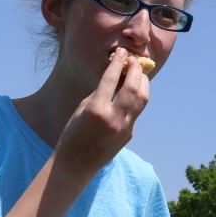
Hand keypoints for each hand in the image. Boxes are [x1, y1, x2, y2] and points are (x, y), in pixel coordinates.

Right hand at [54, 49, 149, 173]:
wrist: (76, 165)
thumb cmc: (73, 134)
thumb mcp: (82, 109)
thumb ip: (100, 93)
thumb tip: (117, 77)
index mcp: (97, 109)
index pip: (112, 79)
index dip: (118, 62)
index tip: (121, 51)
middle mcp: (114, 118)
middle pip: (134, 87)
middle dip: (136, 69)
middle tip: (133, 60)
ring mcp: (125, 127)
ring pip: (142, 99)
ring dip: (142, 82)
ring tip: (138, 72)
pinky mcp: (130, 134)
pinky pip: (136, 111)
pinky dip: (136, 97)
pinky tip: (133, 90)